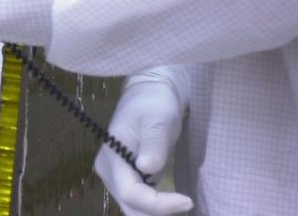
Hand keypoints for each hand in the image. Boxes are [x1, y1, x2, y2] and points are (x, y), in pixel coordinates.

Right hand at [94, 79, 193, 215]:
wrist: (150, 93)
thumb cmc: (154, 103)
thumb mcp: (158, 120)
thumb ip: (153, 145)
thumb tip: (147, 168)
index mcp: (113, 156)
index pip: (131, 193)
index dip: (157, 204)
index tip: (188, 201)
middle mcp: (109, 171)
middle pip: (130, 206)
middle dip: (156, 213)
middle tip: (186, 206)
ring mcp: (117, 176)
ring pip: (134, 209)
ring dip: (156, 213)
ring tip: (182, 205)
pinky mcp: (128, 178)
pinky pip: (139, 202)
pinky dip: (156, 208)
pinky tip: (175, 204)